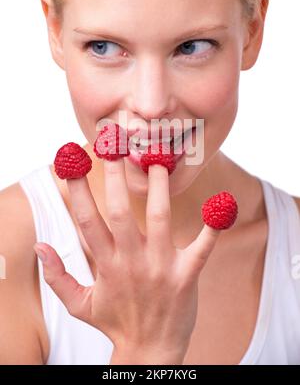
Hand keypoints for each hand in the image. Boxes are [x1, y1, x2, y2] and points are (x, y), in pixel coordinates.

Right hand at [33, 159, 220, 362]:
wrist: (149, 352)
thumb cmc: (114, 322)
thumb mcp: (79, 304)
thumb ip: (56, 275)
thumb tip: (39, 246)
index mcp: (105, 264)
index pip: (86, 220)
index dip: (77, 190)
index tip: (72, 163)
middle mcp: (131, 261)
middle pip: (121, 212)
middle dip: (115, 176)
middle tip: (114, 144)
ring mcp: (160, 268)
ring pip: (160, 219)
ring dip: (159, 188)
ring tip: (156, 160)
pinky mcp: (186, 276)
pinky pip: (202, 248)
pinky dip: (212, 227)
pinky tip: (221, 204)